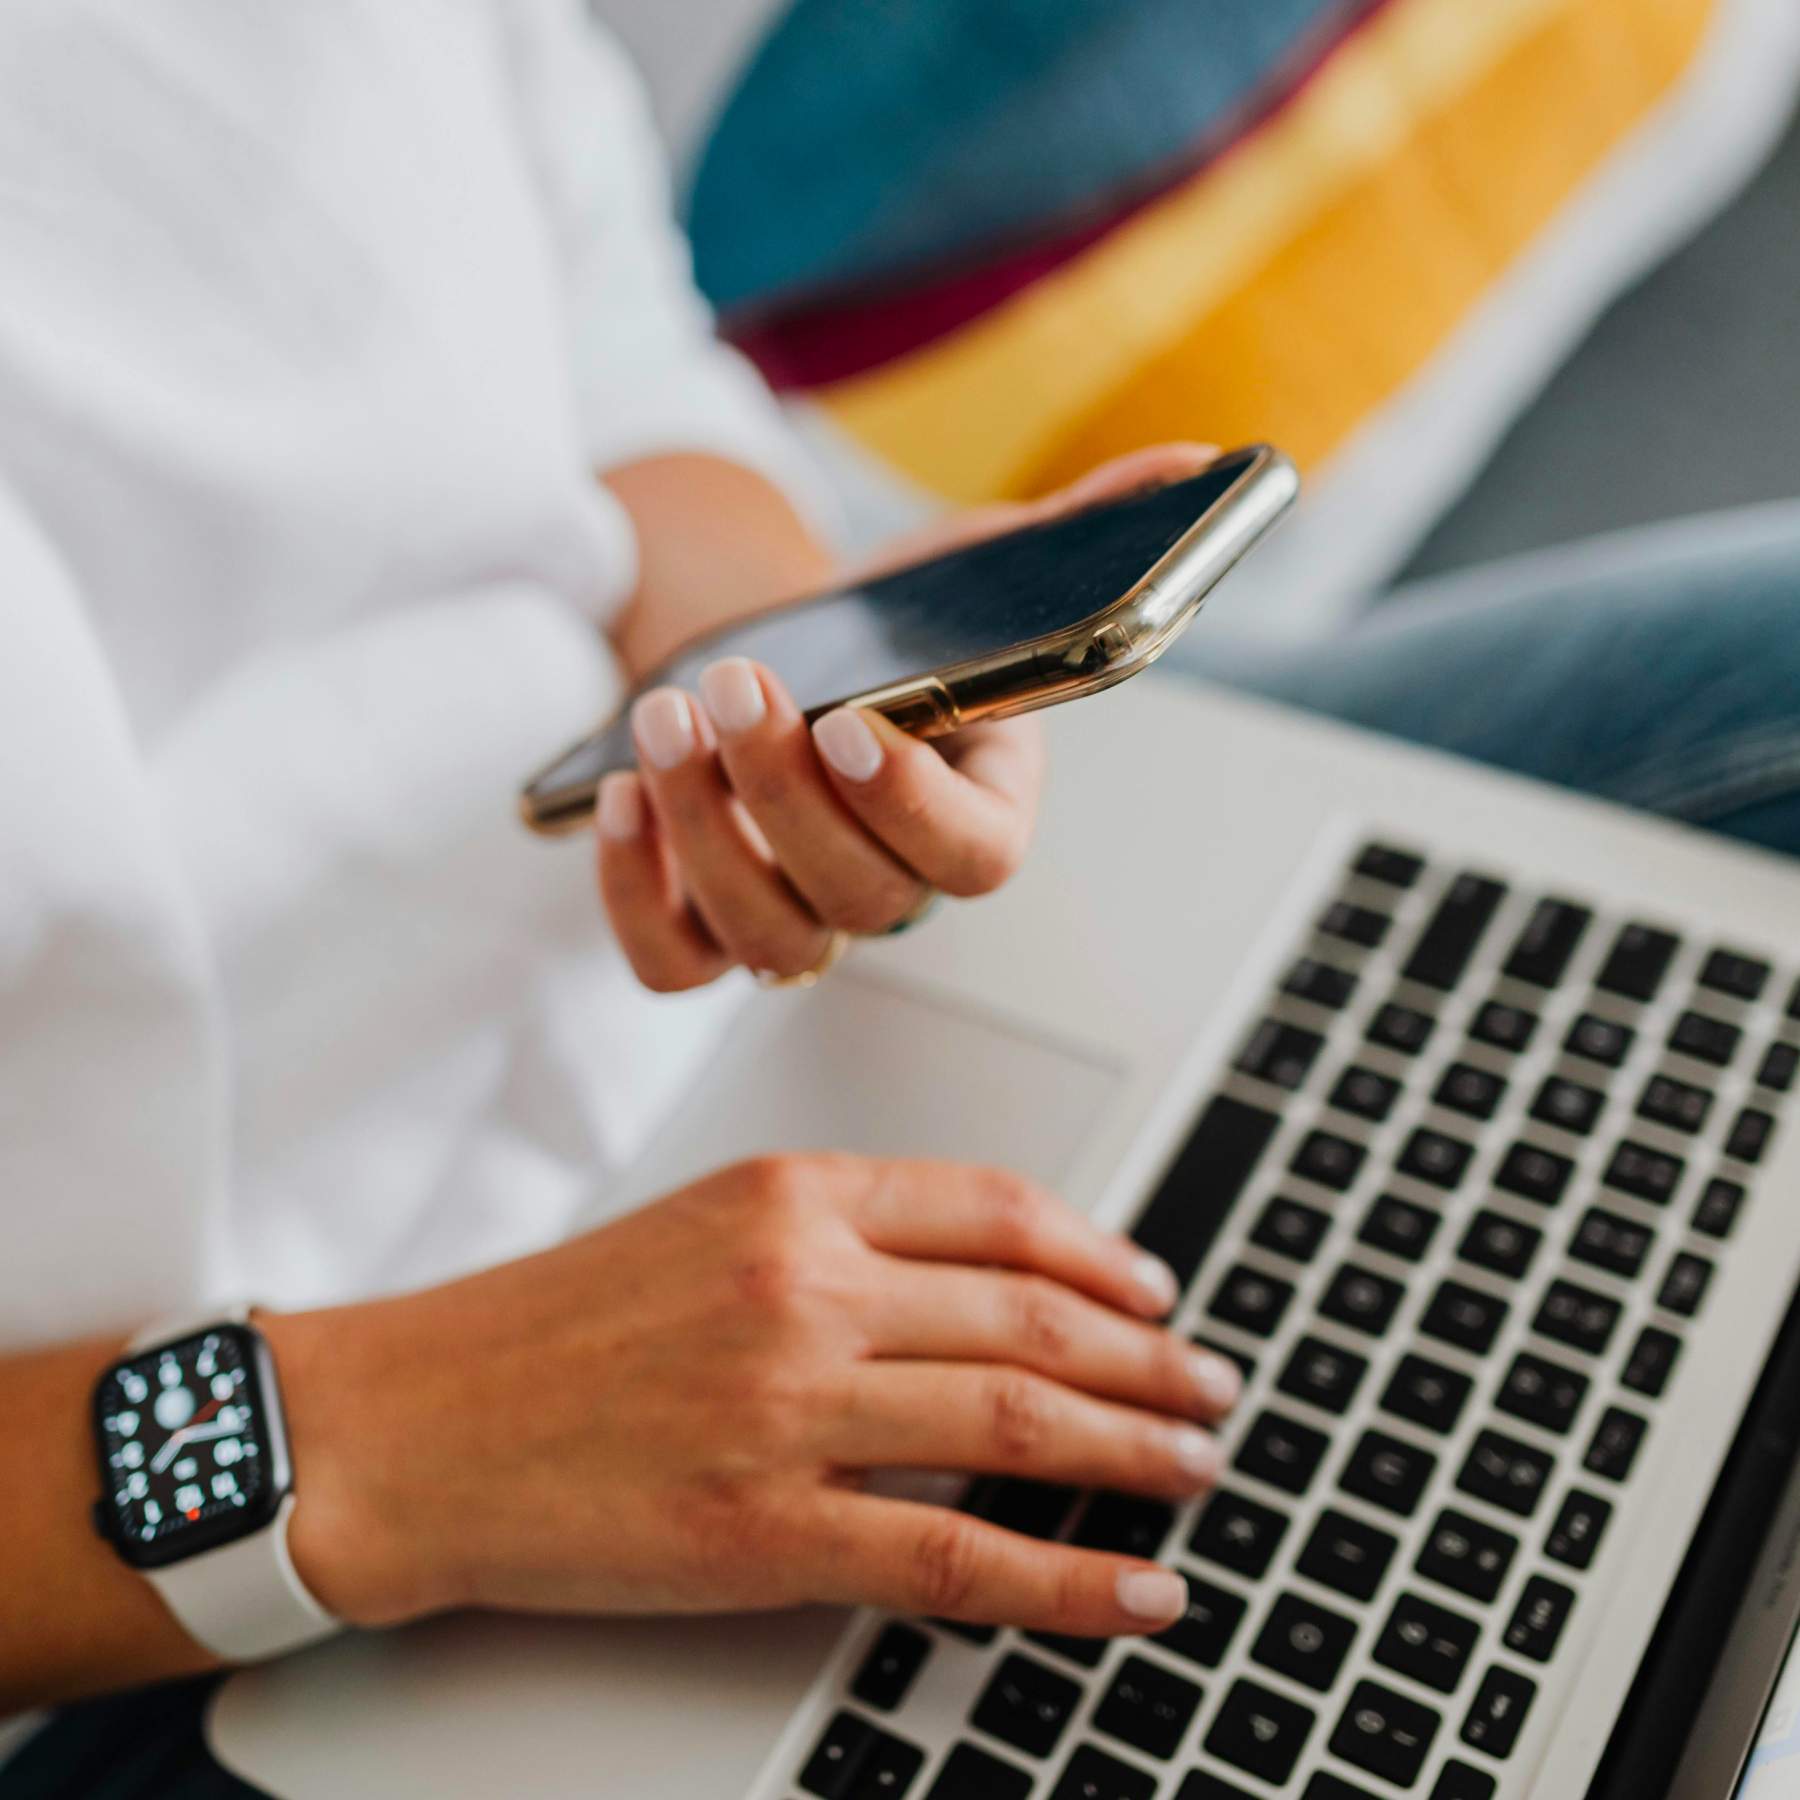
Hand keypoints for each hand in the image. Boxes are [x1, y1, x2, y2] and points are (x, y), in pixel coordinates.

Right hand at [273, 1155, 1240, 1637]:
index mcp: (791, 1196)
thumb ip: (841, 1234)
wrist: (416, 1423)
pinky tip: (1135, 1589)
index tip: (1153, 1293)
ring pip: (1019, 1424)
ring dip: (1135, 1451)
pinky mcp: (763, 1533)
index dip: (1100, 1257)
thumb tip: (985, 1280)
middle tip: (1207, 1388)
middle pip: (1032, 1318)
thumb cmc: (552, 1326)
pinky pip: (958, 1560)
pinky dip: (1069, 1582)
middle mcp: (802, 1285)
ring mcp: (788, 1409)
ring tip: (1196, 1467)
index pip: (996, 1210)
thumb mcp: (703, 1225)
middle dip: (1148, 1360)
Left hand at [595, 443, 1218, 989]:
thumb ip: (1075, 532)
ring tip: (665, 717)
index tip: (853, 720)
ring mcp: (801, 918)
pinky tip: (620, 795)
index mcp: (980, 812)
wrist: (784, 667)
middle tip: (733, 684)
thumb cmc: (889, 631)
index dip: (913, 807)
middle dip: (785, 795)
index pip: (974, 858)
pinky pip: (673, 966)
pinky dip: (635, 895)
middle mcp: (895, 885)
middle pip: (863, 899)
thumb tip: (1193, 466)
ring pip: (769, 940)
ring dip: (706, 831)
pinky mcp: (707, 929)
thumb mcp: (974, 571)